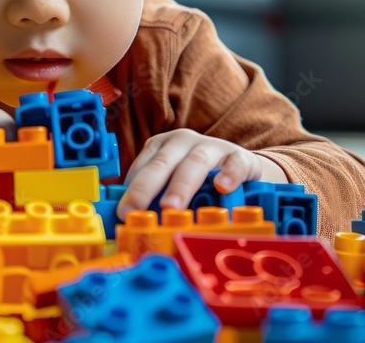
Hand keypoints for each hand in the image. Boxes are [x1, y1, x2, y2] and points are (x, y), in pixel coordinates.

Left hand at [116, 128, 275, 217]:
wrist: (241, 169)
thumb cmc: (200, 180)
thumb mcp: (173, 184)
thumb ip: (154, 198)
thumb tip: (131, 222)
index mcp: (162, 147)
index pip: (142, 166)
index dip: (130, 190)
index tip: (123, 213)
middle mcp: (184, 142)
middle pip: (161, 163)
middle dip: (146, 188)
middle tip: (136, 211)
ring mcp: (213, 147)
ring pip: (194, 162)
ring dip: (181, 185)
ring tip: (171, 206)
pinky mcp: (241, 157)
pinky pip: (235, 163)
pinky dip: (228, 174)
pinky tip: (222, 188)